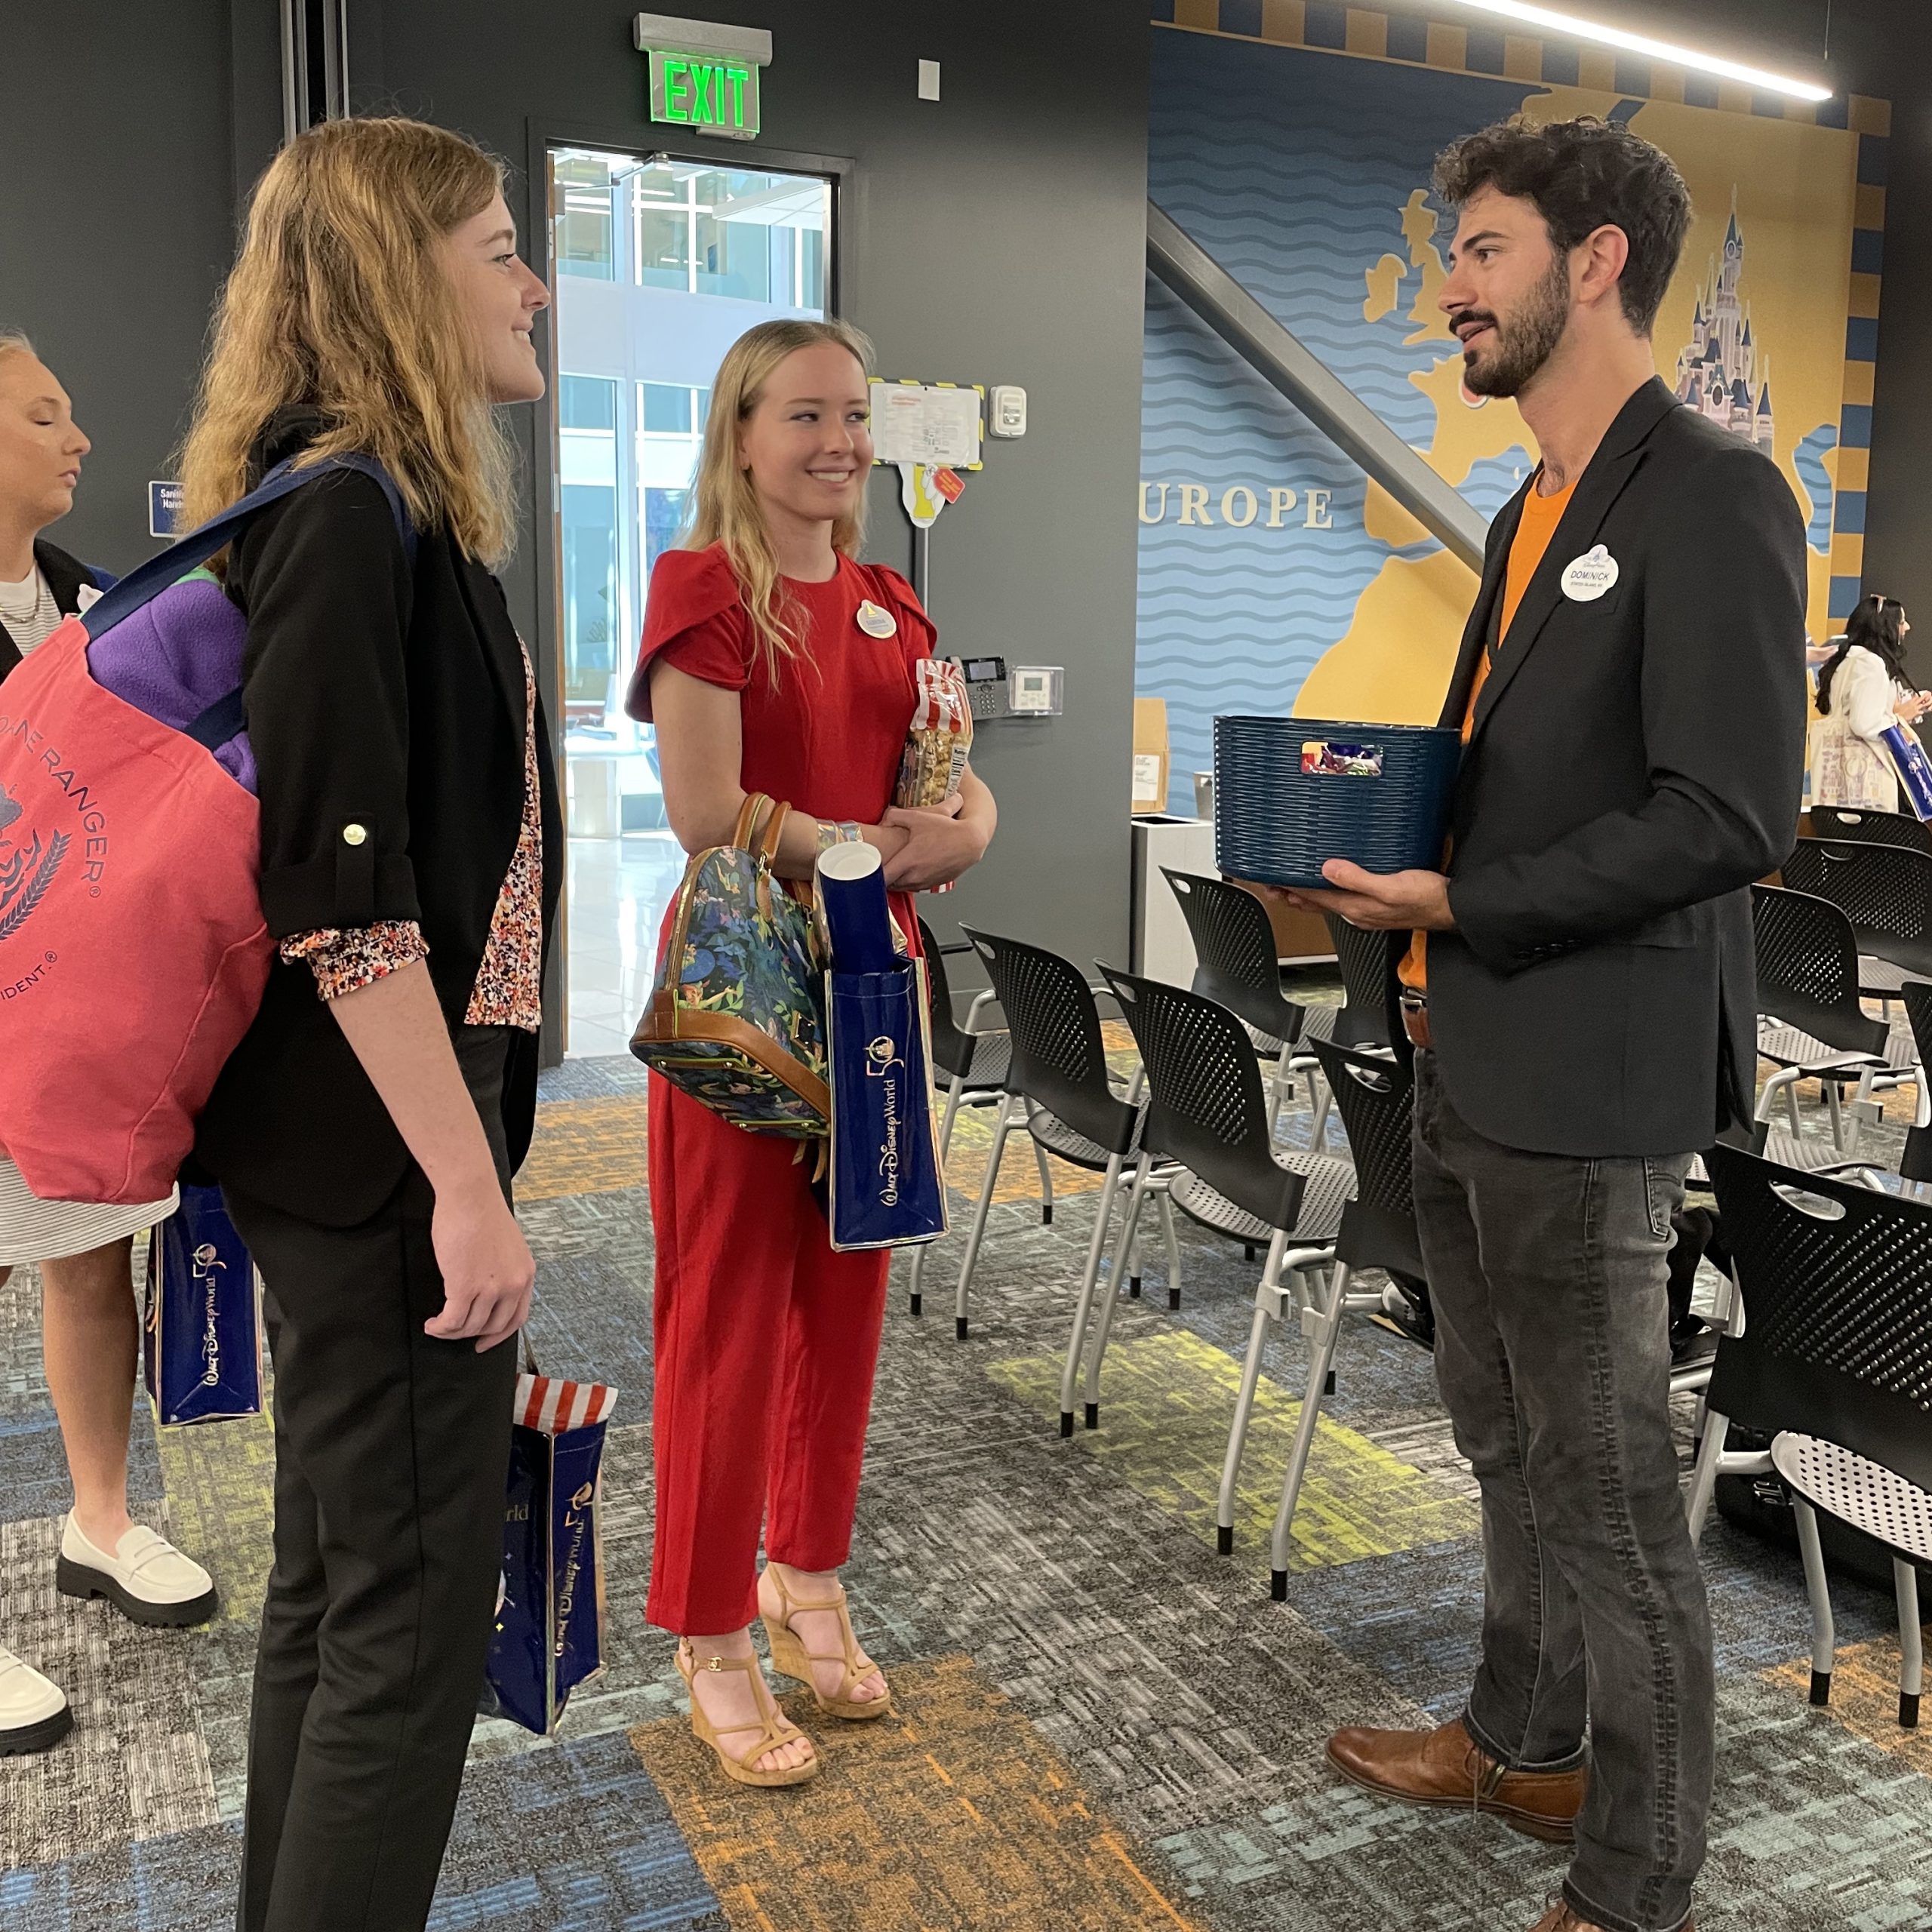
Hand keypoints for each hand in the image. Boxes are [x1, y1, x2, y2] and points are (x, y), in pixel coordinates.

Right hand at [425, 1177, 534, 1351]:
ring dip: (451, 1331)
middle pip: (493, 1326)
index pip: (517, 1317)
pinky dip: (440, 1327)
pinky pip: (452, 1320)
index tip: (484, 1342)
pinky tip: (432, 1324)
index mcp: (525, 1274)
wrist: (470, 1195)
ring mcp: (491, 1287)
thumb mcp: (506, 1245)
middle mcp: (513, 1284)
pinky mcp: (465, 1286)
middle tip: (453, 1333)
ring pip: (470, 1326)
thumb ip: (503, 1268)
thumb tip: (487, 1289)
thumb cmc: (481, 1212)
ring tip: (437, 1326)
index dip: (498, 1335)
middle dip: (470, 1335)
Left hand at [881, 802, 987, 889]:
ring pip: (902, 887)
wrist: (970, 842)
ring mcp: (925, 882)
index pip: (880, 877)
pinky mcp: (934, 884)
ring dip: (897, 880)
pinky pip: (916, 886)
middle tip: (880, 867)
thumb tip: (884, 819)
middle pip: (889, 884)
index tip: (867, 870)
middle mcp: (915, 876)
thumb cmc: (947, 830)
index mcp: (907, 861)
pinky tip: (911, 869)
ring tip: (895, 868)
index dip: (872, 875)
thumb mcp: (918, 817)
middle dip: (883, 877)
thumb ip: (895, 815)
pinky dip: (910, 880)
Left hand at [1266, 859, 1453, 931]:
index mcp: (1357, 908)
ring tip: (1289, 889)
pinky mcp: (1378, 905)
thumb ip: (1358, 879)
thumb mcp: (1392, 886)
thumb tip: (1328, 869)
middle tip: (1270, 887)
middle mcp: (1358, 912)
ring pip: (1328, 903)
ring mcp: (1367, 911)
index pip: (1315, 897)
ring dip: (1307, 896)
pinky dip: (1329, 893)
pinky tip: (1330, 887)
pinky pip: (1344, 899)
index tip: (1272, 881)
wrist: (1453, 907)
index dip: (1292, 888)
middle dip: (1292, 895)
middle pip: (1317, 904)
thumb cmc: (1427, 898)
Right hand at [1896, 693, 1931, 722]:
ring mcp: (1915, 709)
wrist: (1898, 719)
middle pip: (1921, 699)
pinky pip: (1922, 712)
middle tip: (1921, 701)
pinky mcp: (1916, 713)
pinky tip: (1918, 712)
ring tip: (1919, 707)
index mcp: (1909, 702)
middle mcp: (1913, 704)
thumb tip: (1896, 698)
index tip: (1917, 698)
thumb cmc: (1897, 713)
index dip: (1917, 697)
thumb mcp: (1896, 705)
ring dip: (1922, 706)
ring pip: (1922, 705)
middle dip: (1922, 699)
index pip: (1916, 697)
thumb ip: (1897, 700)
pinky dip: (1921, 712)